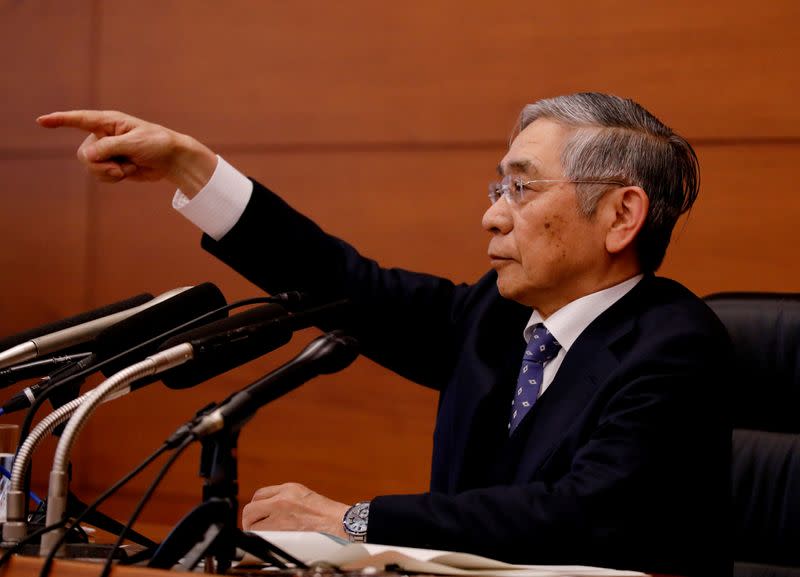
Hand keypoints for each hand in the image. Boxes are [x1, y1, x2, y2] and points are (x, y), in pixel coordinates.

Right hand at [36, 110, 217, 196]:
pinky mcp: (111, 164)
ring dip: (110, 172)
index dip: (60, 120)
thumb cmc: (157, 144)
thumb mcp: (135, 143)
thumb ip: (110, 148)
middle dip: (101, 165)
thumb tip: (86, 156)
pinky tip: (128, 172)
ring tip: (128, 167)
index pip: (80, 120)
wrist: (172, 160)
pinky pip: (101, 175)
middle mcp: (103, 135)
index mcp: (109, 122)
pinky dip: (114, 177)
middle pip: (84, 154)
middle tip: (120, 167)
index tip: (41, 121)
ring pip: (91, 167)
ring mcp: (106, 151)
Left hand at [242, 482, 349, 538]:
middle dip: (250, 520)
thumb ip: (286, 499)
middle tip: (256, 528)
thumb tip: (269, 509)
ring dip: (255, 531)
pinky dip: (264, 540)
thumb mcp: (304, 496)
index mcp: (288, 489)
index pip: (259, 495)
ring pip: (253, 524)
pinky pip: (262, 536)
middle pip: (250, 509)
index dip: (257, 507)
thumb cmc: (326, 514)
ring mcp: (281, 515)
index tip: (258, 515)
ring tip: (264, 536)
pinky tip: (271, 541)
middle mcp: (282, 499)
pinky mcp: (283, 531)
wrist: (339, 523)